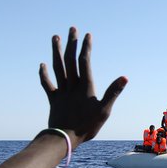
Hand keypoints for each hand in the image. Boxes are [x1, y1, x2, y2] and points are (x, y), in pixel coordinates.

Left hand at [39, 27, 126, 147]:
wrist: (64, 138)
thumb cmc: (87, 127)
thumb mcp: (104, 111)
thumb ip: (113, 92)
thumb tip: (124, 77)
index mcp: (85, 87)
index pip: (84, 62)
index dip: (86, 48)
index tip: (87, 35)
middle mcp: (72, 86)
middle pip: (70, 60)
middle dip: (71, 44)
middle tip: (72, 29)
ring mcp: (61, 92)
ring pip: (57, 68)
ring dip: (56, 52)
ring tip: (55, 37)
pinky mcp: (53, 99)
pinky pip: (47, 84)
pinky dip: (43, 74)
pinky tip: (42, 64)